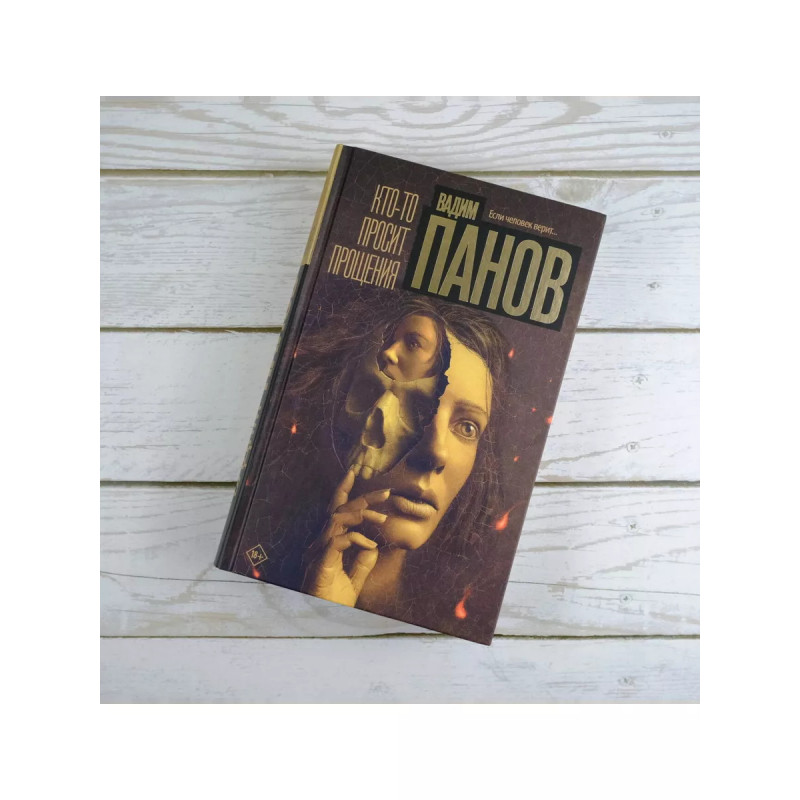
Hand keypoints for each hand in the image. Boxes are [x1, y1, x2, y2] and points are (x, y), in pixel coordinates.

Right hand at [303, 468, 389, 606]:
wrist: (324, 622)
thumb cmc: (333, 602)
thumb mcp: (353, 579)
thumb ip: (362, 562)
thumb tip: (373, 546)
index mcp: (327, 543)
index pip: (335, 511)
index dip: (343, 491)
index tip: (353, 473)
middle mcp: (320, 543)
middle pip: (340, 510)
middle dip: (363, 498)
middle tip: (386, 492)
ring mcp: (318, 552)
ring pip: (338, 520)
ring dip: (361, 516)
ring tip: (381, 519)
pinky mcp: (321, 563)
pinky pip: (338, 541)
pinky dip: (356, 539)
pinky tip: (370, 545)